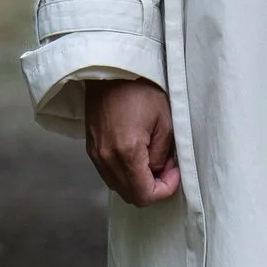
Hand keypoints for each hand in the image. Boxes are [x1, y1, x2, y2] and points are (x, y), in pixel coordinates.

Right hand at [85, 77, 180, 204]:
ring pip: (119, 187)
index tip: (175, 174)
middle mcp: (106, 158)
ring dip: (138, 182)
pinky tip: (137, 156)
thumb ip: (162, 155)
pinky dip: (125, 173)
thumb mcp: (164, 121)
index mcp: (126, 152)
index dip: (164, 190)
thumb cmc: (140, 89)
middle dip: (152, 188)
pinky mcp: (91, 148)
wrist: (111, 70)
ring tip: (152, 160)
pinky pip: (109, 174)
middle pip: (130, 196)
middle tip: (166, 168)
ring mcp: (96, 154)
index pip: (144, 194)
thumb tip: (160, 172)